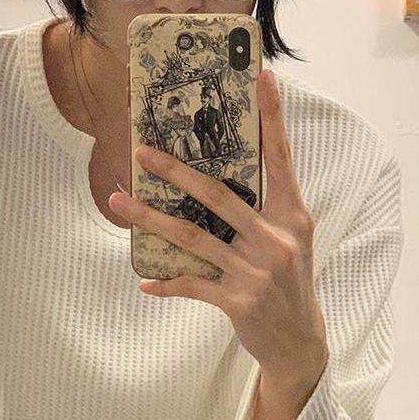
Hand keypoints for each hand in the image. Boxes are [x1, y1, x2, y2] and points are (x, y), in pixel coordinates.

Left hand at [109, 69, 328, 393]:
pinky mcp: (238, 301)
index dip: (273, 119)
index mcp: (293, 216)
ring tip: (118, 201)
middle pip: (219, 195)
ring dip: (151, 218)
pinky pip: (192, 286)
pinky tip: (145, 281)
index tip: (262, 79)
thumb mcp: (291, 240)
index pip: (280, 159)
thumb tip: (219, 180)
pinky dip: (167, 283)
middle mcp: (276, 239)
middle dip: (176, 171)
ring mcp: (256, 271)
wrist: (300, 340)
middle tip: (142, 151)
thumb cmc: (290, 283)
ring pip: (193, 237)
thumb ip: (267, 210)